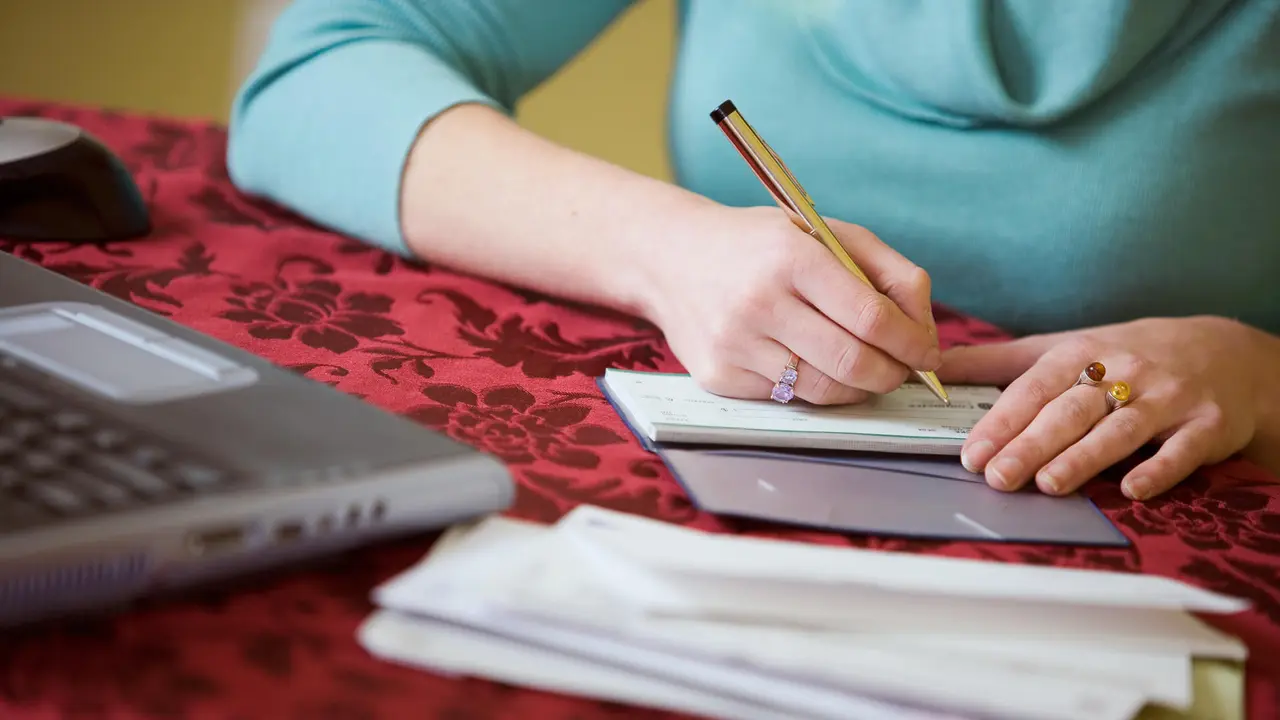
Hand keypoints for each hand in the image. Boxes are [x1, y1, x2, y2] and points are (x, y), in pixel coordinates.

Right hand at [641, 205, 940, 403]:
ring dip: (858, 388)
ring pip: (823, 390)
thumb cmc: (760, 245)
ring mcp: (734, 344)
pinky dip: (813, 388)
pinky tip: (810, 364)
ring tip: (864, 369)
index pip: (871, 316)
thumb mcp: (824, 233)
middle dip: (892, 374)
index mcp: (790, 256)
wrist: (671, 258)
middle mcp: (758, 302)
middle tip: (902, 370)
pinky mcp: (718, 376)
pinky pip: (788, 398)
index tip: (927, 353)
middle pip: (852, 362)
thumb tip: (926, 334)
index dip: (911, 343)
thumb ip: (887, 272)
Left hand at [937, 316, 1279, 500]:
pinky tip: (1132, 489)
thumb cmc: (1123, 355)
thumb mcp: (1062, 348)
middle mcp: (1123, 372)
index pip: (1033, 389)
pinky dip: (1159, 470)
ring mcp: (1167, 398)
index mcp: (1081, 353)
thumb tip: (934, 368)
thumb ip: (997, 362)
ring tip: (1049, 484)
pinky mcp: (1207, 424)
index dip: (1001, 421)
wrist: (1224, 352)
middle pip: (1070, 412)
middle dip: (1031, 444)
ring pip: (1119, 431)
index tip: (971, 453)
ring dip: (1083, 458)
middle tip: (997, 476)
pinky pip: (1182, 450)